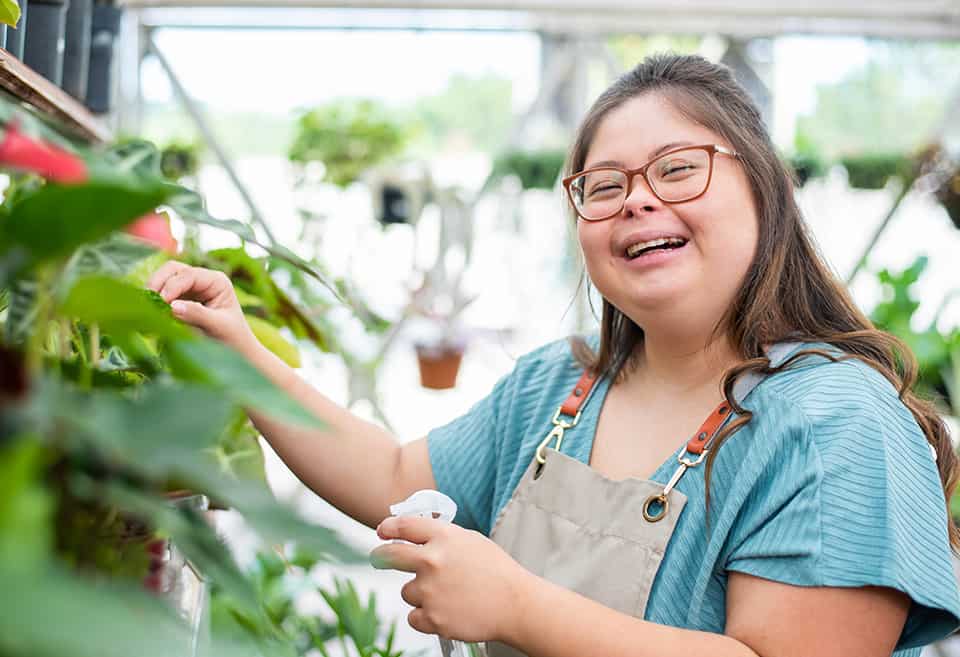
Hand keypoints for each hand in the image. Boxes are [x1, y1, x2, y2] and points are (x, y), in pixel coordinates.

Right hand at [147, 261, 255, 351]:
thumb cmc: (232, 337)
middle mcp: (202, 280)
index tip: (162, 303)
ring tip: (147, 309)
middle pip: (172, 270)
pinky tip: (149, 313)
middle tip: (148, 302)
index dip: (172, 286)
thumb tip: (172, 306)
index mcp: (217, 281)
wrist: (236, 350)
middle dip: (158, 283)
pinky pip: (161, 294)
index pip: (189, 275)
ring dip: (153, 291)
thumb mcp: (218, 326)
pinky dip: (153, 301)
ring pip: (163, 279)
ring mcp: (189, 288)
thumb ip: (197, 314)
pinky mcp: (179, 299)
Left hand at [370, 516, 535, 643]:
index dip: (388, 528)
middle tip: (379, 558)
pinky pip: (413, 616)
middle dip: (380, 557)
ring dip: (420, 593)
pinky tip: (447, 611)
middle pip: (390, 556)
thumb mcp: (470, 540)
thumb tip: (414, 537)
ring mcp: (430, 590)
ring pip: (407, 591)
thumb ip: (441, 537)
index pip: (403, 526)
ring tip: (448, 595)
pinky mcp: (432, 618)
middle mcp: (432, 560)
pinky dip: (426, 616)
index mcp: (443, 537)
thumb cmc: (497, 572)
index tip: (383, 532)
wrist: (515, 605)